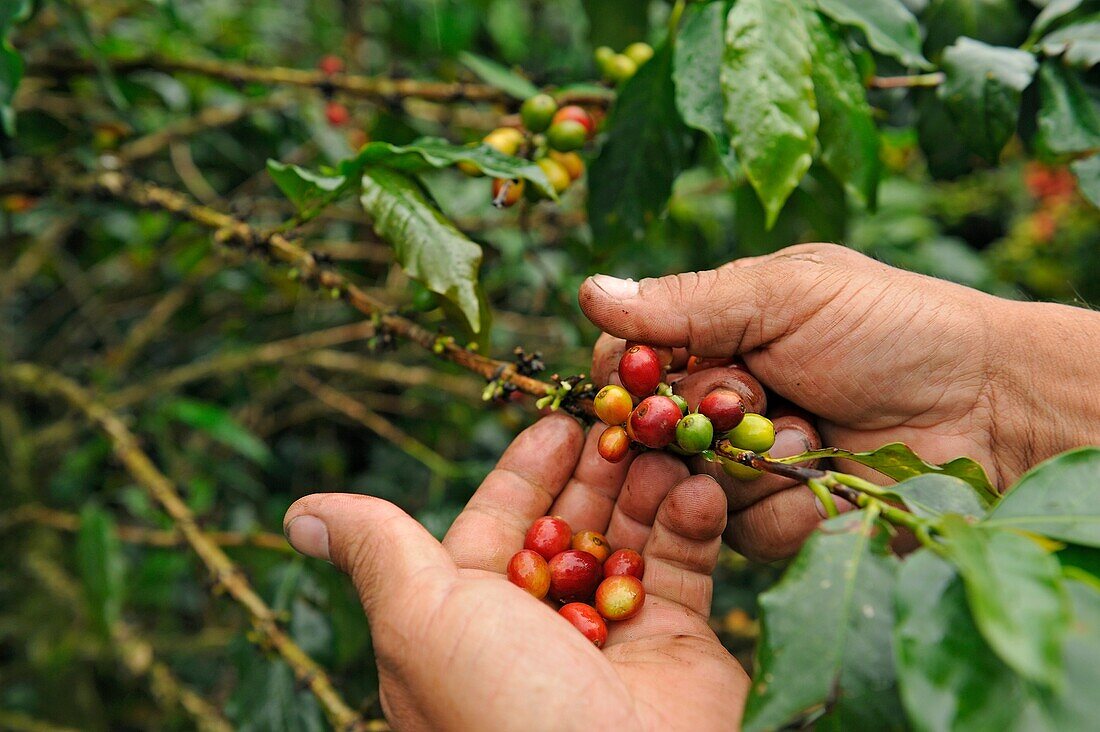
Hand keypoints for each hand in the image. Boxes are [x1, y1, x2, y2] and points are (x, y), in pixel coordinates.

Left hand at [284, 414, 747, 730]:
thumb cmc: (505, 706)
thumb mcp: (422, 620)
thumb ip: (377, 552)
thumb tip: (300, 511)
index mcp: (467, 623)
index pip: (497, 522)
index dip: (526, 470)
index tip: (562, 420)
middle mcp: (537, 629)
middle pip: (567, 521)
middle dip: (595, 468)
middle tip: (627, 415)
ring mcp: (612, 635)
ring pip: (628, 535)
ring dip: (648, 485)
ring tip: (669, 439)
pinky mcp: (678, 644)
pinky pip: (683, 566)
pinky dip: (692, 522)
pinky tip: (700, 485)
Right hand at [581, 243, 1099, 559]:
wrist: (987, 406)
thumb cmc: (889, 328)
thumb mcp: (785, 295)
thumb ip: (687, 303)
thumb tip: (588, 293)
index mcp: (718, 337)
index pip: (629, 363)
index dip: (627, 378)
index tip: (641, 382)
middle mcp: (722, 404)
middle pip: (649, 433)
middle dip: (692, 422)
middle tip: (747, 398)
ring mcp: (747, 466)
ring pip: (689, 485)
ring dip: (747, 460)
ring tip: (810, 430)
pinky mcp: (779, 522)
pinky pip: (740, 530)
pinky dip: (782, 501)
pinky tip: (828, 471)